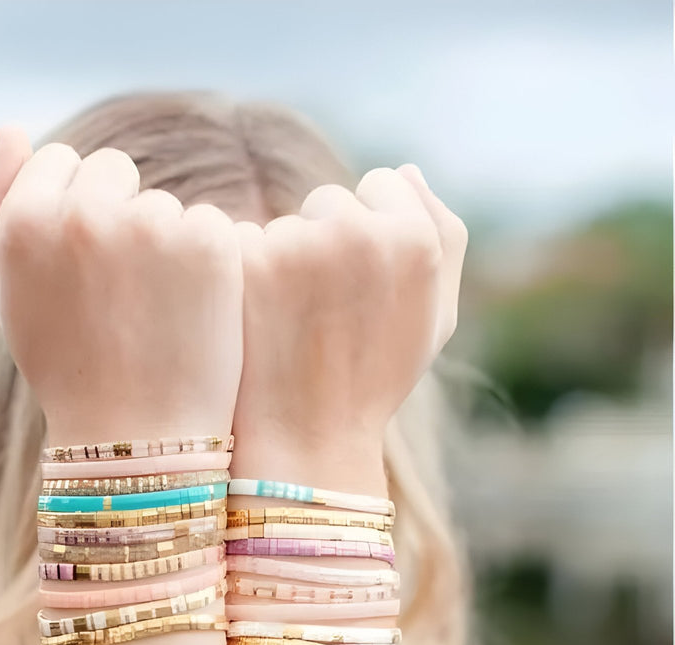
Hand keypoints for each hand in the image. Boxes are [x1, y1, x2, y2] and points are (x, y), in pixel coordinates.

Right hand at [0, 135, 243, 444]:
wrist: (134, 438)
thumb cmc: (65, 368)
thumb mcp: (5, 296)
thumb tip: (8, 128)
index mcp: (25, 220)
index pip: (60, 161)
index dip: (72, 212)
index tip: (82, 268)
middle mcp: (85, 212)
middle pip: (112, 170)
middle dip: (117, 215)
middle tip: (118, 293)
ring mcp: (152, 225)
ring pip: (161, 203)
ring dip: (162, 244)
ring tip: (151, 314)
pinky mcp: (210, 243)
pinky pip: (207, 225)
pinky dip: (206, 262)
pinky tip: (191, 314)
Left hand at [232, 165, 467, 482]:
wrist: (306, 439)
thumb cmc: (375, 380)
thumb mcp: (436, 317)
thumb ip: (441, 234)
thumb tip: (403, 169)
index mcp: (415, 238)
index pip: (380, 184)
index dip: (369, 231)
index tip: (358, 283)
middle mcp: (360, 232)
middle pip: (328, 201)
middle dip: (322, 241)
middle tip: (321, 310)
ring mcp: (298, 245)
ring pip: (281, 223)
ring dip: (279, 259)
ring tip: (287, 324)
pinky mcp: (246, 264)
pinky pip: (238, 242)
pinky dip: (241, 274)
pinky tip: (253, 321)